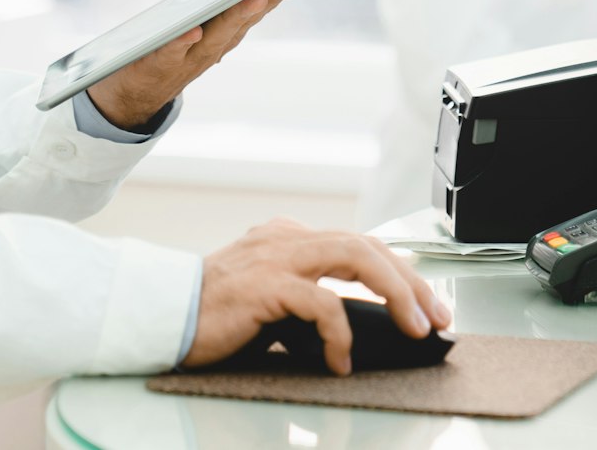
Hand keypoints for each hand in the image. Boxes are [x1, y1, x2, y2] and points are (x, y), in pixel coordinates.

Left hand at [86, 0, 317, 130]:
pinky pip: (171, 52)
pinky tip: (192, 30)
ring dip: (237, 16)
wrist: (134, 95)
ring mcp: (190, 57)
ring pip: (217, 35)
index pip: (261, 2)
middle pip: (246, 17)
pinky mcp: (158, 64)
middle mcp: (216, 44)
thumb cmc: (172, 49)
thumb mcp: (202, 26)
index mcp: (228, 30)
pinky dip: (183, 42)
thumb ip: (226, 4)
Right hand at [182, 218, 451, 374]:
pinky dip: (341, 334)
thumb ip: (306, 296)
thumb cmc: (212, 316)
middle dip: (411, 281)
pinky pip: (321, 302)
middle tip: (436, 317)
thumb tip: (357, 325)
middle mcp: (287, 238)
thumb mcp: (270, 298)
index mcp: (289, 237)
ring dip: (395, 293)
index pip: (359, 243)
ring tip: (414, 328)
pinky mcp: (264, 285)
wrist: (160, 316)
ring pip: (356, 257)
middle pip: (368, 245)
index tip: (426, 304)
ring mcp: (276, 257)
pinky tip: (342, 360)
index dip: (399, 271)